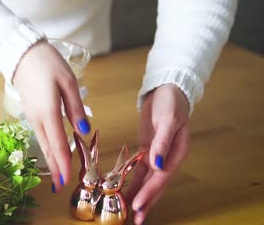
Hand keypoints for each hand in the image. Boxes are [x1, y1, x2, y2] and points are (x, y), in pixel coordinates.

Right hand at [12, 40, 89, 192]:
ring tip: (57, 174)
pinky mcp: (30, 112)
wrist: (22, 54)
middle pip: (48, 147)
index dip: (63, 163)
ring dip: (50, 159)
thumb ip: (75, 107)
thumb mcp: (67, 81)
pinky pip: (40, 134)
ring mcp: (32, 116)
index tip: (67, 180)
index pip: (58, 143)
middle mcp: (38, 118)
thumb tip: (83, 130)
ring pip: (43, 142)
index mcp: (48, 111)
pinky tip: (51, 151)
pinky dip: (47, 146)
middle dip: (55, 167)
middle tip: (61, 185)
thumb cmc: (47, 63)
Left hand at [126, 84, 189, 223]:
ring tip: (130, 214)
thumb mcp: (169, 119)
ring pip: (147, 181)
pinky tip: (125, 192)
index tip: (138, 205)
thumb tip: (157, 164)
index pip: (161, 177)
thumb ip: (163, 142)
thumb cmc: (171, 102)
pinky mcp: (147, 151)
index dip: (150, 192)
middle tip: (136, 220)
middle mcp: (167, 158)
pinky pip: (140, 171)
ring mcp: (157, 156)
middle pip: (155, 184)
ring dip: (139, 196)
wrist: (167, 90)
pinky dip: (133, 182)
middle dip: (146, 202)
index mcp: (176, 152)